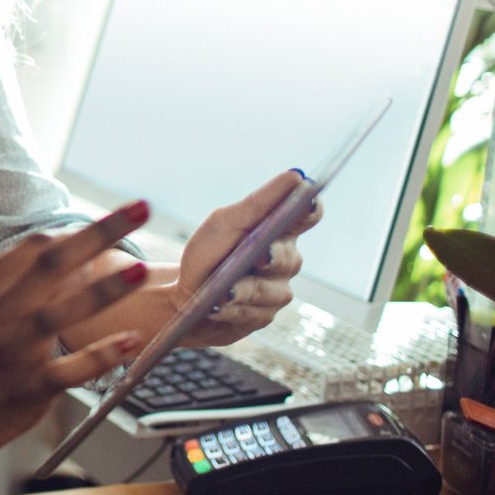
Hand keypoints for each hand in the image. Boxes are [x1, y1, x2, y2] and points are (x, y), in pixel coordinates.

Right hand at [0, 202, 152, 474]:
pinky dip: (104, 354)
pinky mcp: (25, 391)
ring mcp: (11, 353)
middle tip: (137, 209)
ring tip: (141, 270)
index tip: (106, 221)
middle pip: (56, 262)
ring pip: (67, 310)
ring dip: (109, 287)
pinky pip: (73, 369)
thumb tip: (32, 273)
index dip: (76, 232)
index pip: (35, 248)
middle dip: (102, 232)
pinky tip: (129, 342)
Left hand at [169, 170, 320, 347]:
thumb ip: (258, 203)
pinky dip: (232, 308)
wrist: (184, 296)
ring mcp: (277, 292)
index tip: (307, 200)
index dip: (311, 209)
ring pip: (271, 291)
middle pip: (288, 258)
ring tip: (225, 290)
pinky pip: (254, 314)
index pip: (307, 216)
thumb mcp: (225, 223)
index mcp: (279, 231)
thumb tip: (295, 177)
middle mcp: (284, 261)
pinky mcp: (263, 317)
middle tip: (261, 255)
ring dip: (244, 289)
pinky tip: (216, 306)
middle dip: (271, 257)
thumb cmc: (208, 254)